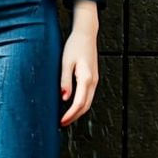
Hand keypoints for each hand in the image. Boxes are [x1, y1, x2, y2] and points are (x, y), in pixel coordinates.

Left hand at [59, 1, 98, 126]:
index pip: (80, 102)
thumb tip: (64, 98)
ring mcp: (95, 80)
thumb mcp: (66, 62)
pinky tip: (72, 106)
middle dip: (74, 117)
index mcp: (86, 78)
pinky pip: (88, 96)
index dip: (71, 114)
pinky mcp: (93, 78)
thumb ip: (65, 80)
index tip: (62, 121)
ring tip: (65, 118)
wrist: (86, 34)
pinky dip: (81, 104)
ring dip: (78, 112)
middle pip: (86, 106)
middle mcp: (93, 81)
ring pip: (88, 102)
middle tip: (62, 123)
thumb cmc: (74, 46)